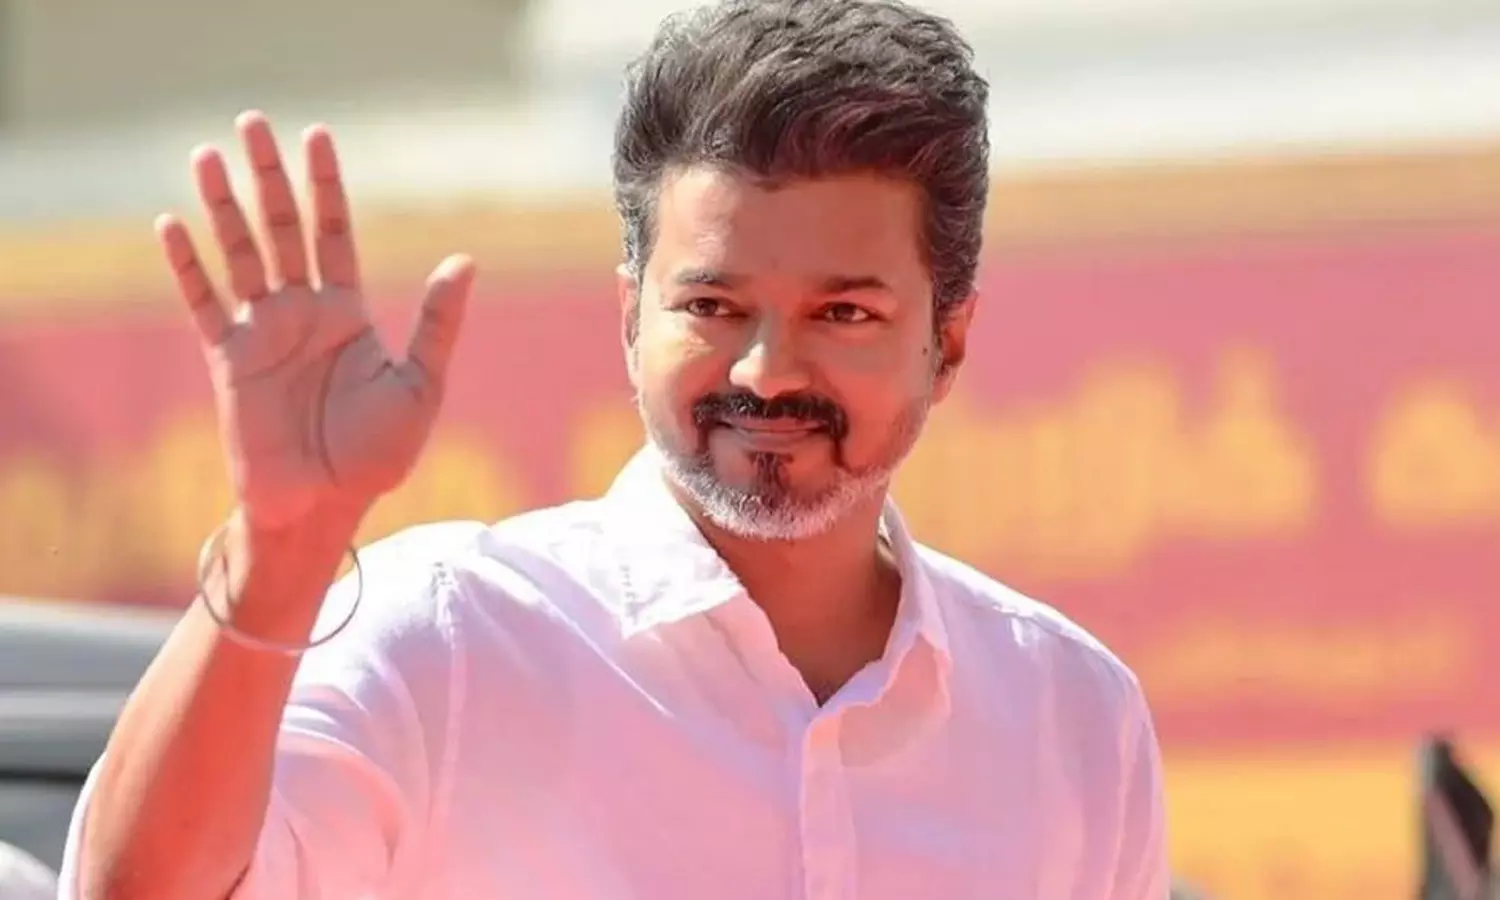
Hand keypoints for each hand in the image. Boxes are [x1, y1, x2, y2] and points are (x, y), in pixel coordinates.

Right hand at [159, 111, 474, 531]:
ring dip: (222, 206)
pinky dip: (187, 266)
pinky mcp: (227, 359)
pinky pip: (203, 303)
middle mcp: (301, 313)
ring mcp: (260, 332)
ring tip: (206, 155)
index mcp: (346, 313)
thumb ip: (436, 323)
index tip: (317, 137)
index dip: (324, 185)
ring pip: (238, 254)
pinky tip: (172, 225)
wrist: (322, 505)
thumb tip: (465, 260)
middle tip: (252, 121)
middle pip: (280, 229)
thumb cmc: (377, 454)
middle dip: (267, 177)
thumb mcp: (420, 385)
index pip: (333, 232)